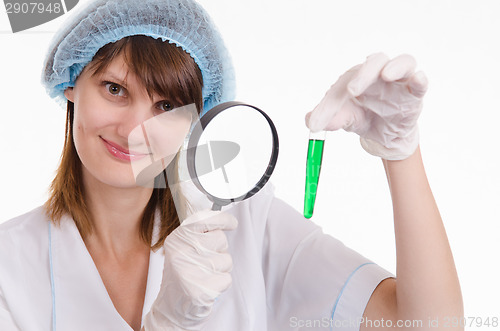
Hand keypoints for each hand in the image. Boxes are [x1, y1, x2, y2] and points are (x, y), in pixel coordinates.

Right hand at [143, 210, 237, 329]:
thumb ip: (198, 232)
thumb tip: (219, 217)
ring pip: (226, 259)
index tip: (231, 223)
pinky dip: (221, 284)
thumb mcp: (182, 248)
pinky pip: (226, 278)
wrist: (171, 307)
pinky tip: (207, 286)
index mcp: (176, 240)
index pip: (204, 219)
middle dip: (219, 249)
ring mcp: (190, 272)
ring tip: (204, 274)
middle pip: (220, 239)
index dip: (222, 219)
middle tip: (205, 260)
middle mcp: (181, 254)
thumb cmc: (181, 274)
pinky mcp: (201, 291)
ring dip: (220, 268)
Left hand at [305, 53, 427, 159]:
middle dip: (365, 73)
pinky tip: (417, 80)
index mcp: (358, 77)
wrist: (383, 136)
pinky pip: (420, 82)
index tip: (320, 119)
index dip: (333, 100)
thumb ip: (329, 119)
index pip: (347, 79)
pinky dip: (420, 80)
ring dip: (396, 66)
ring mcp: (400, 82)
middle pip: (376, 61)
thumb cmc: (362, 117)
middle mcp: (379, 74)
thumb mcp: (344, 119)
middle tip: (352, 89)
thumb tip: (309, 122)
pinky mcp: (414, 95)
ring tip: (387, 75)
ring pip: (404, 62)